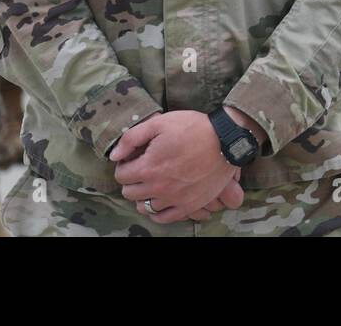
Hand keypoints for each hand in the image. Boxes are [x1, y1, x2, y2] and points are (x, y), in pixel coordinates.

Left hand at [110, 111, 241, 223]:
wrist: (226, 140)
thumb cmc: (193, 128)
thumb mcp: (160, 123)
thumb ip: (132, 138)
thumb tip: (114, 156)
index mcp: (148, 167)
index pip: (121, 175)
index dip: (124, 165)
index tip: (133, 159)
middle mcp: (158, 187)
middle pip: (130, 192)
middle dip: (131, 180)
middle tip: (141, 169)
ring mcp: (174, 198)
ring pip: (144, 207)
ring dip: (142, 196)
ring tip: (150, 184)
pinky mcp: (189, 205)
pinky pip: (164, 217)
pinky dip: (157, 212)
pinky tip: (159, 201)